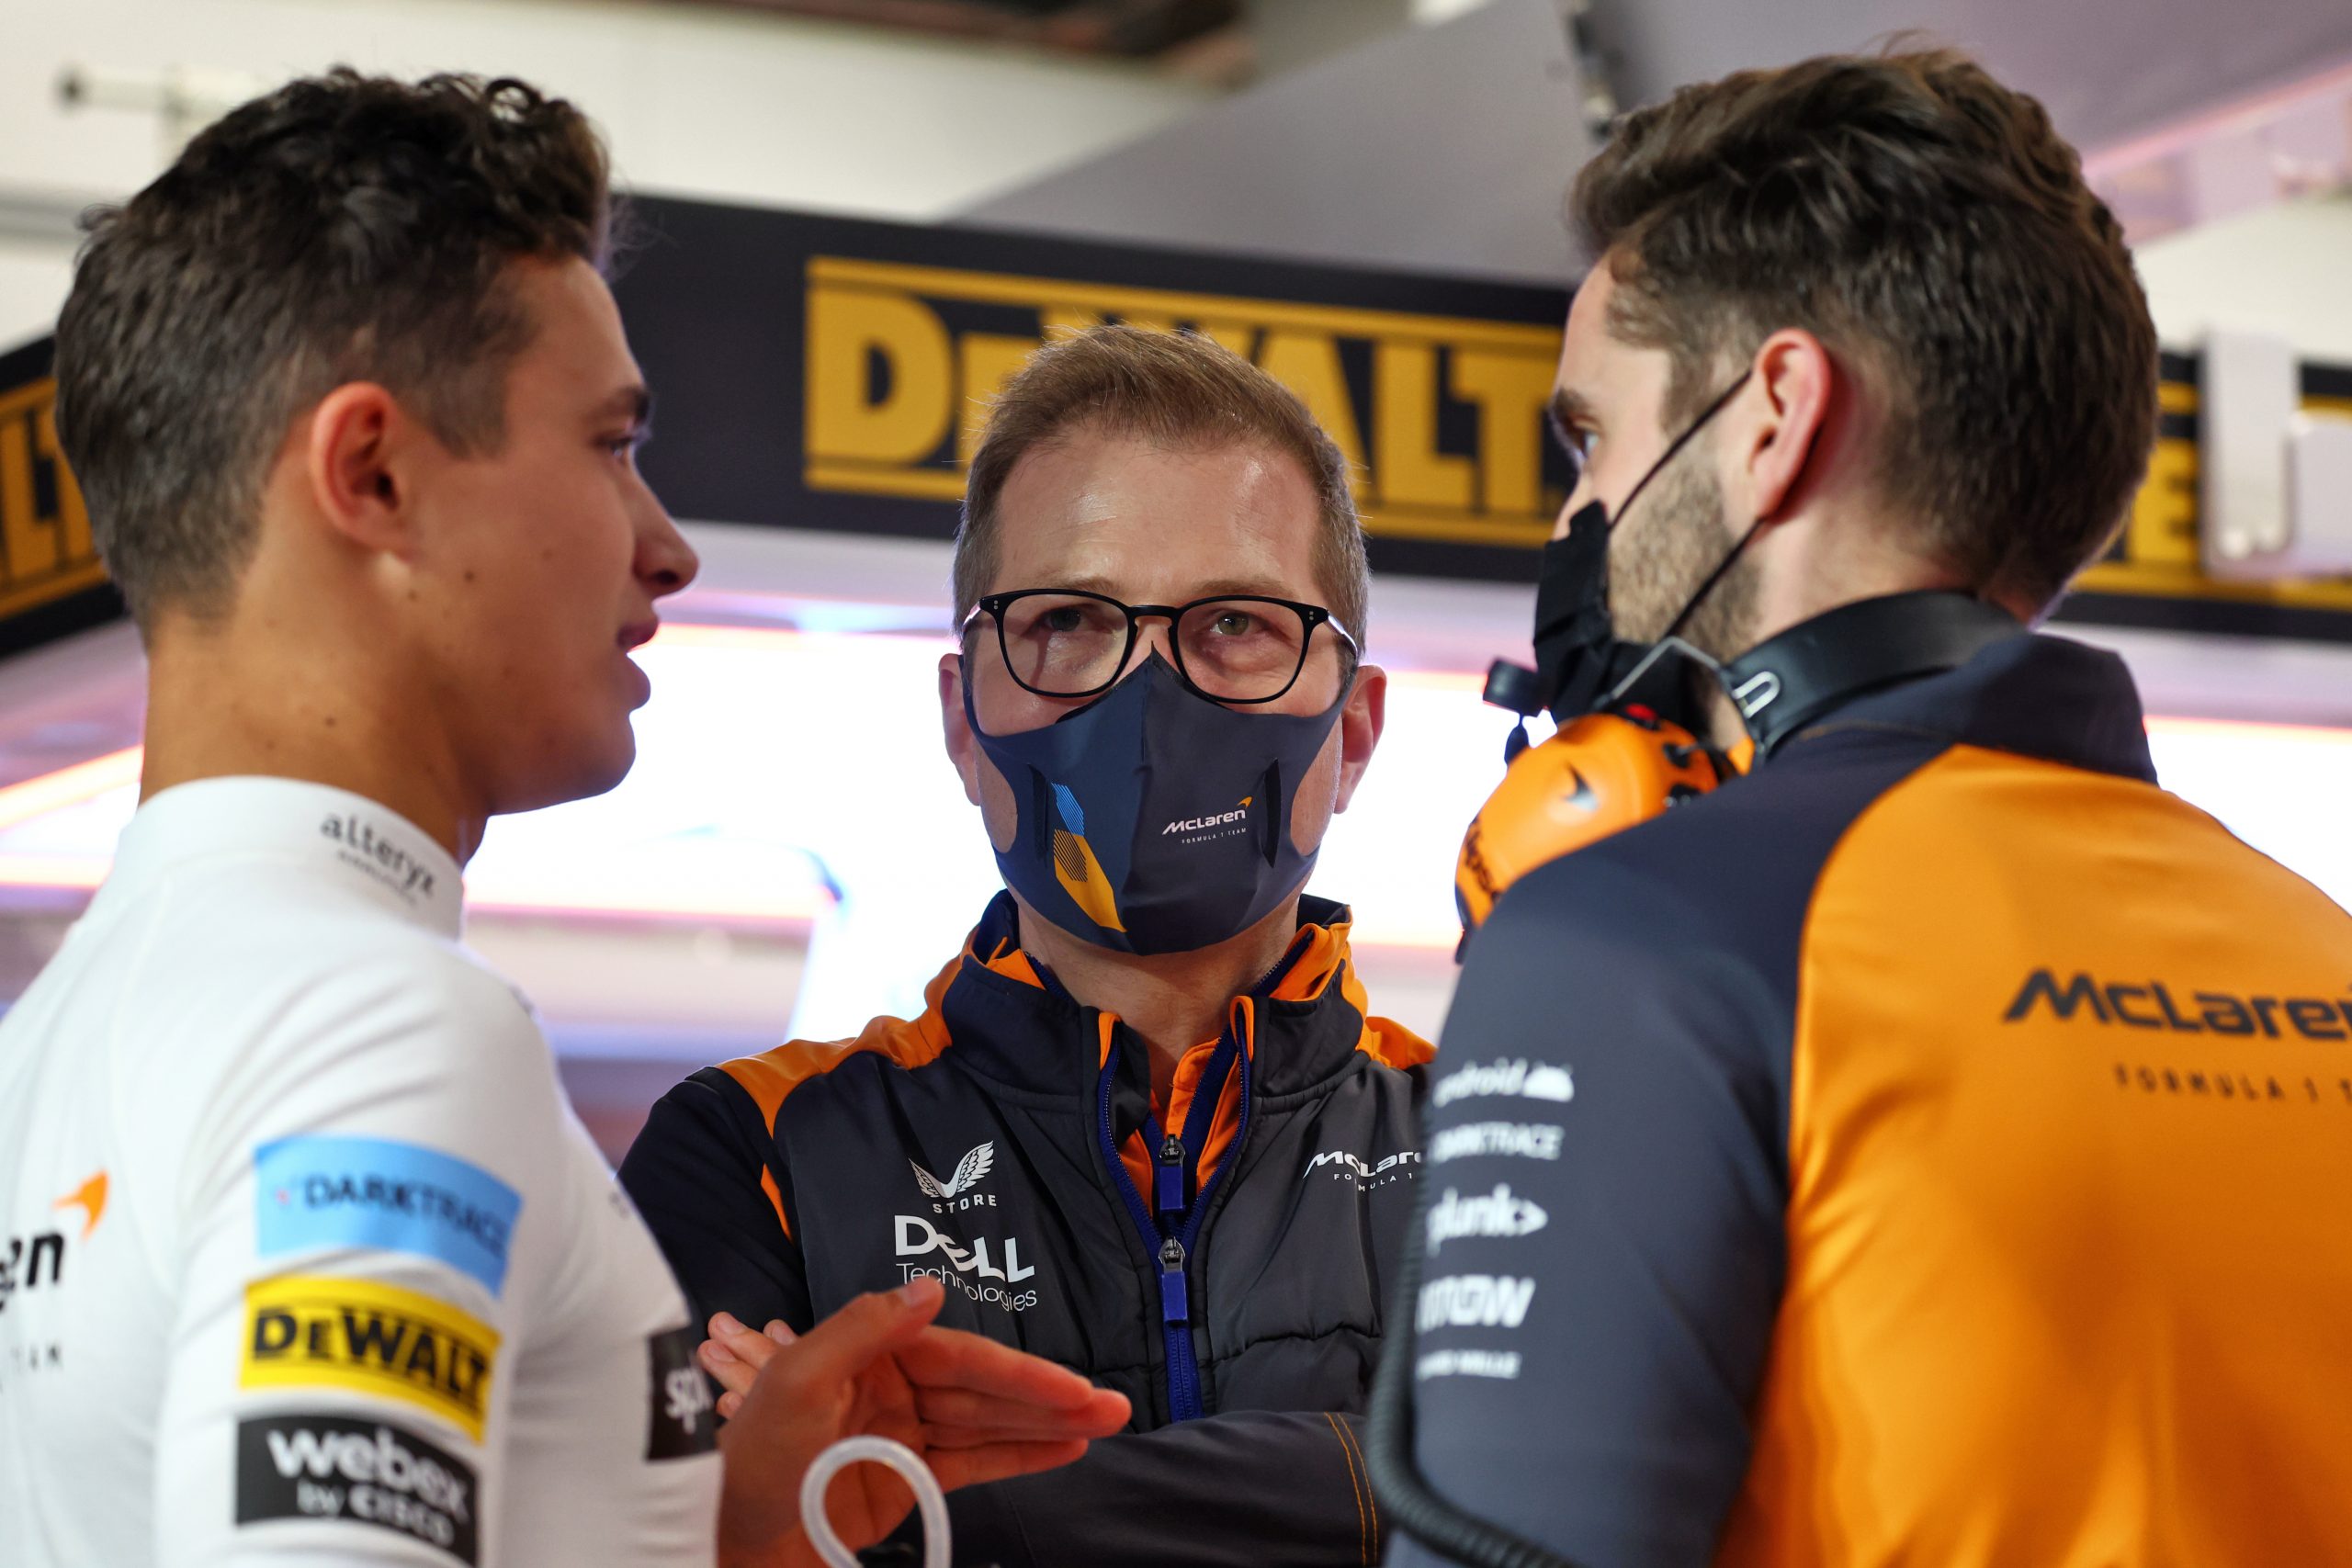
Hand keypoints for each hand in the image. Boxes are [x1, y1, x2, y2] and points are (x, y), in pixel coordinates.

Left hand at [705, 1276, 1128, 1566]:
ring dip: (1047, 1426)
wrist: (729, 1542)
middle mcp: (893, 1384)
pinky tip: (1064, 1449)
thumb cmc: (748, 1463)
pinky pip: (974, 1462)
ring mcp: (904, 1431)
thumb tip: (930, 1288)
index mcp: (868, 1352)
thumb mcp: (792, 1384)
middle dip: (1050, 1399)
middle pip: (985, 1390)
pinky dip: (1020, 1456)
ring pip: (989, 1425)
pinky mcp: (909, 1477)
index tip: (1072, 1386)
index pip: (960, 1357)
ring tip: (1106, 1426)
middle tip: (1113, 1407)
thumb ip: (861, 1330)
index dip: (1019, 1372)